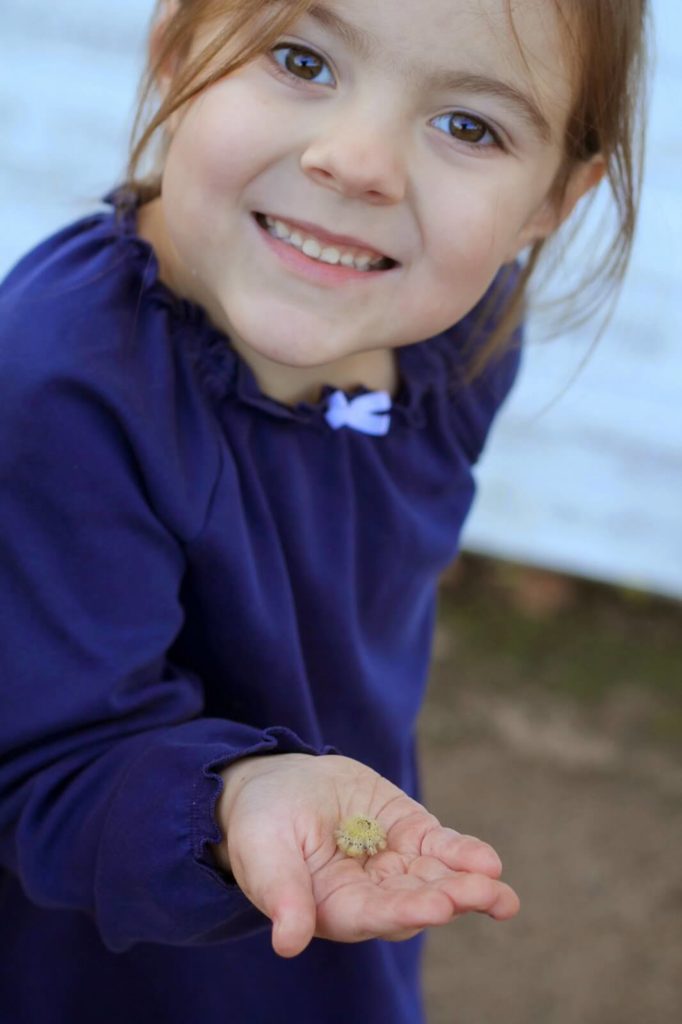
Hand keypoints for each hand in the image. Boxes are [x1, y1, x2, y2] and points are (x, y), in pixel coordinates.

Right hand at [212, 753, 519, 957]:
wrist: (275, 787)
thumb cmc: (260, 825)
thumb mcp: (263, 851)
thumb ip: (280, 892)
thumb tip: (288, 942)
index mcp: (333, 907)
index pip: (374, 915)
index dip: (405, 912)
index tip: (436, 908)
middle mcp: (371, 894)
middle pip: (415, 902)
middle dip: (450, 898)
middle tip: (484, 895)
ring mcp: (393, 863)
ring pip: (436, 878)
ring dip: (469, 884)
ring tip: (498, 889)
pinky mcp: (408, 831)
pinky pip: (440, 846)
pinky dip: (464, 853)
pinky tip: (488, 862)